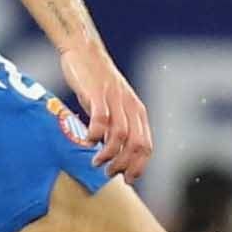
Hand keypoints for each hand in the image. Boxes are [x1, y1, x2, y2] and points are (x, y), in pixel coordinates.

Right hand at [60, 40, 151, 179]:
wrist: (85, 52)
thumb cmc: (97, 83)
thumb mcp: (114, 106)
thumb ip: (116, 127)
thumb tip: (113, 154)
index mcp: (138, 112)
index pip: (147, 146)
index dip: (139, 166)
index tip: (127, 179)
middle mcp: (130, 106)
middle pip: (136, 145)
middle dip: (125, 165)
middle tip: (110, 173)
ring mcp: (115, 99)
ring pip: (120, 136)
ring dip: (109, 154)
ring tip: (97, 162)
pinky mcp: (98, 93)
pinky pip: (100, 120)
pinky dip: (94, 135)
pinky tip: (86, 142)